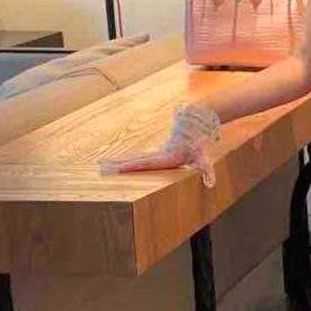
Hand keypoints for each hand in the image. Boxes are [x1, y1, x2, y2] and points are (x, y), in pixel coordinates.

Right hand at [99, 102, 223, 187]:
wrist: (194, 127)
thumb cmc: (198, 145)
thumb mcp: (203, 159)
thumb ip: (206, 171)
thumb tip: (211, 184)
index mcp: (164, 158)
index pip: (144, 163)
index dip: (130, 166)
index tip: (116, 168)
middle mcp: (156, 156)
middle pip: (134, 161)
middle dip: (117, 165)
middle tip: (100, 167)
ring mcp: (154, 154)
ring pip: (134, 159)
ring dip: (118, 162)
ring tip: (101, 164)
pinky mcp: (155, 155)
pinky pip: (138, 160)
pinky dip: (126, 162)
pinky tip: (115, 164)